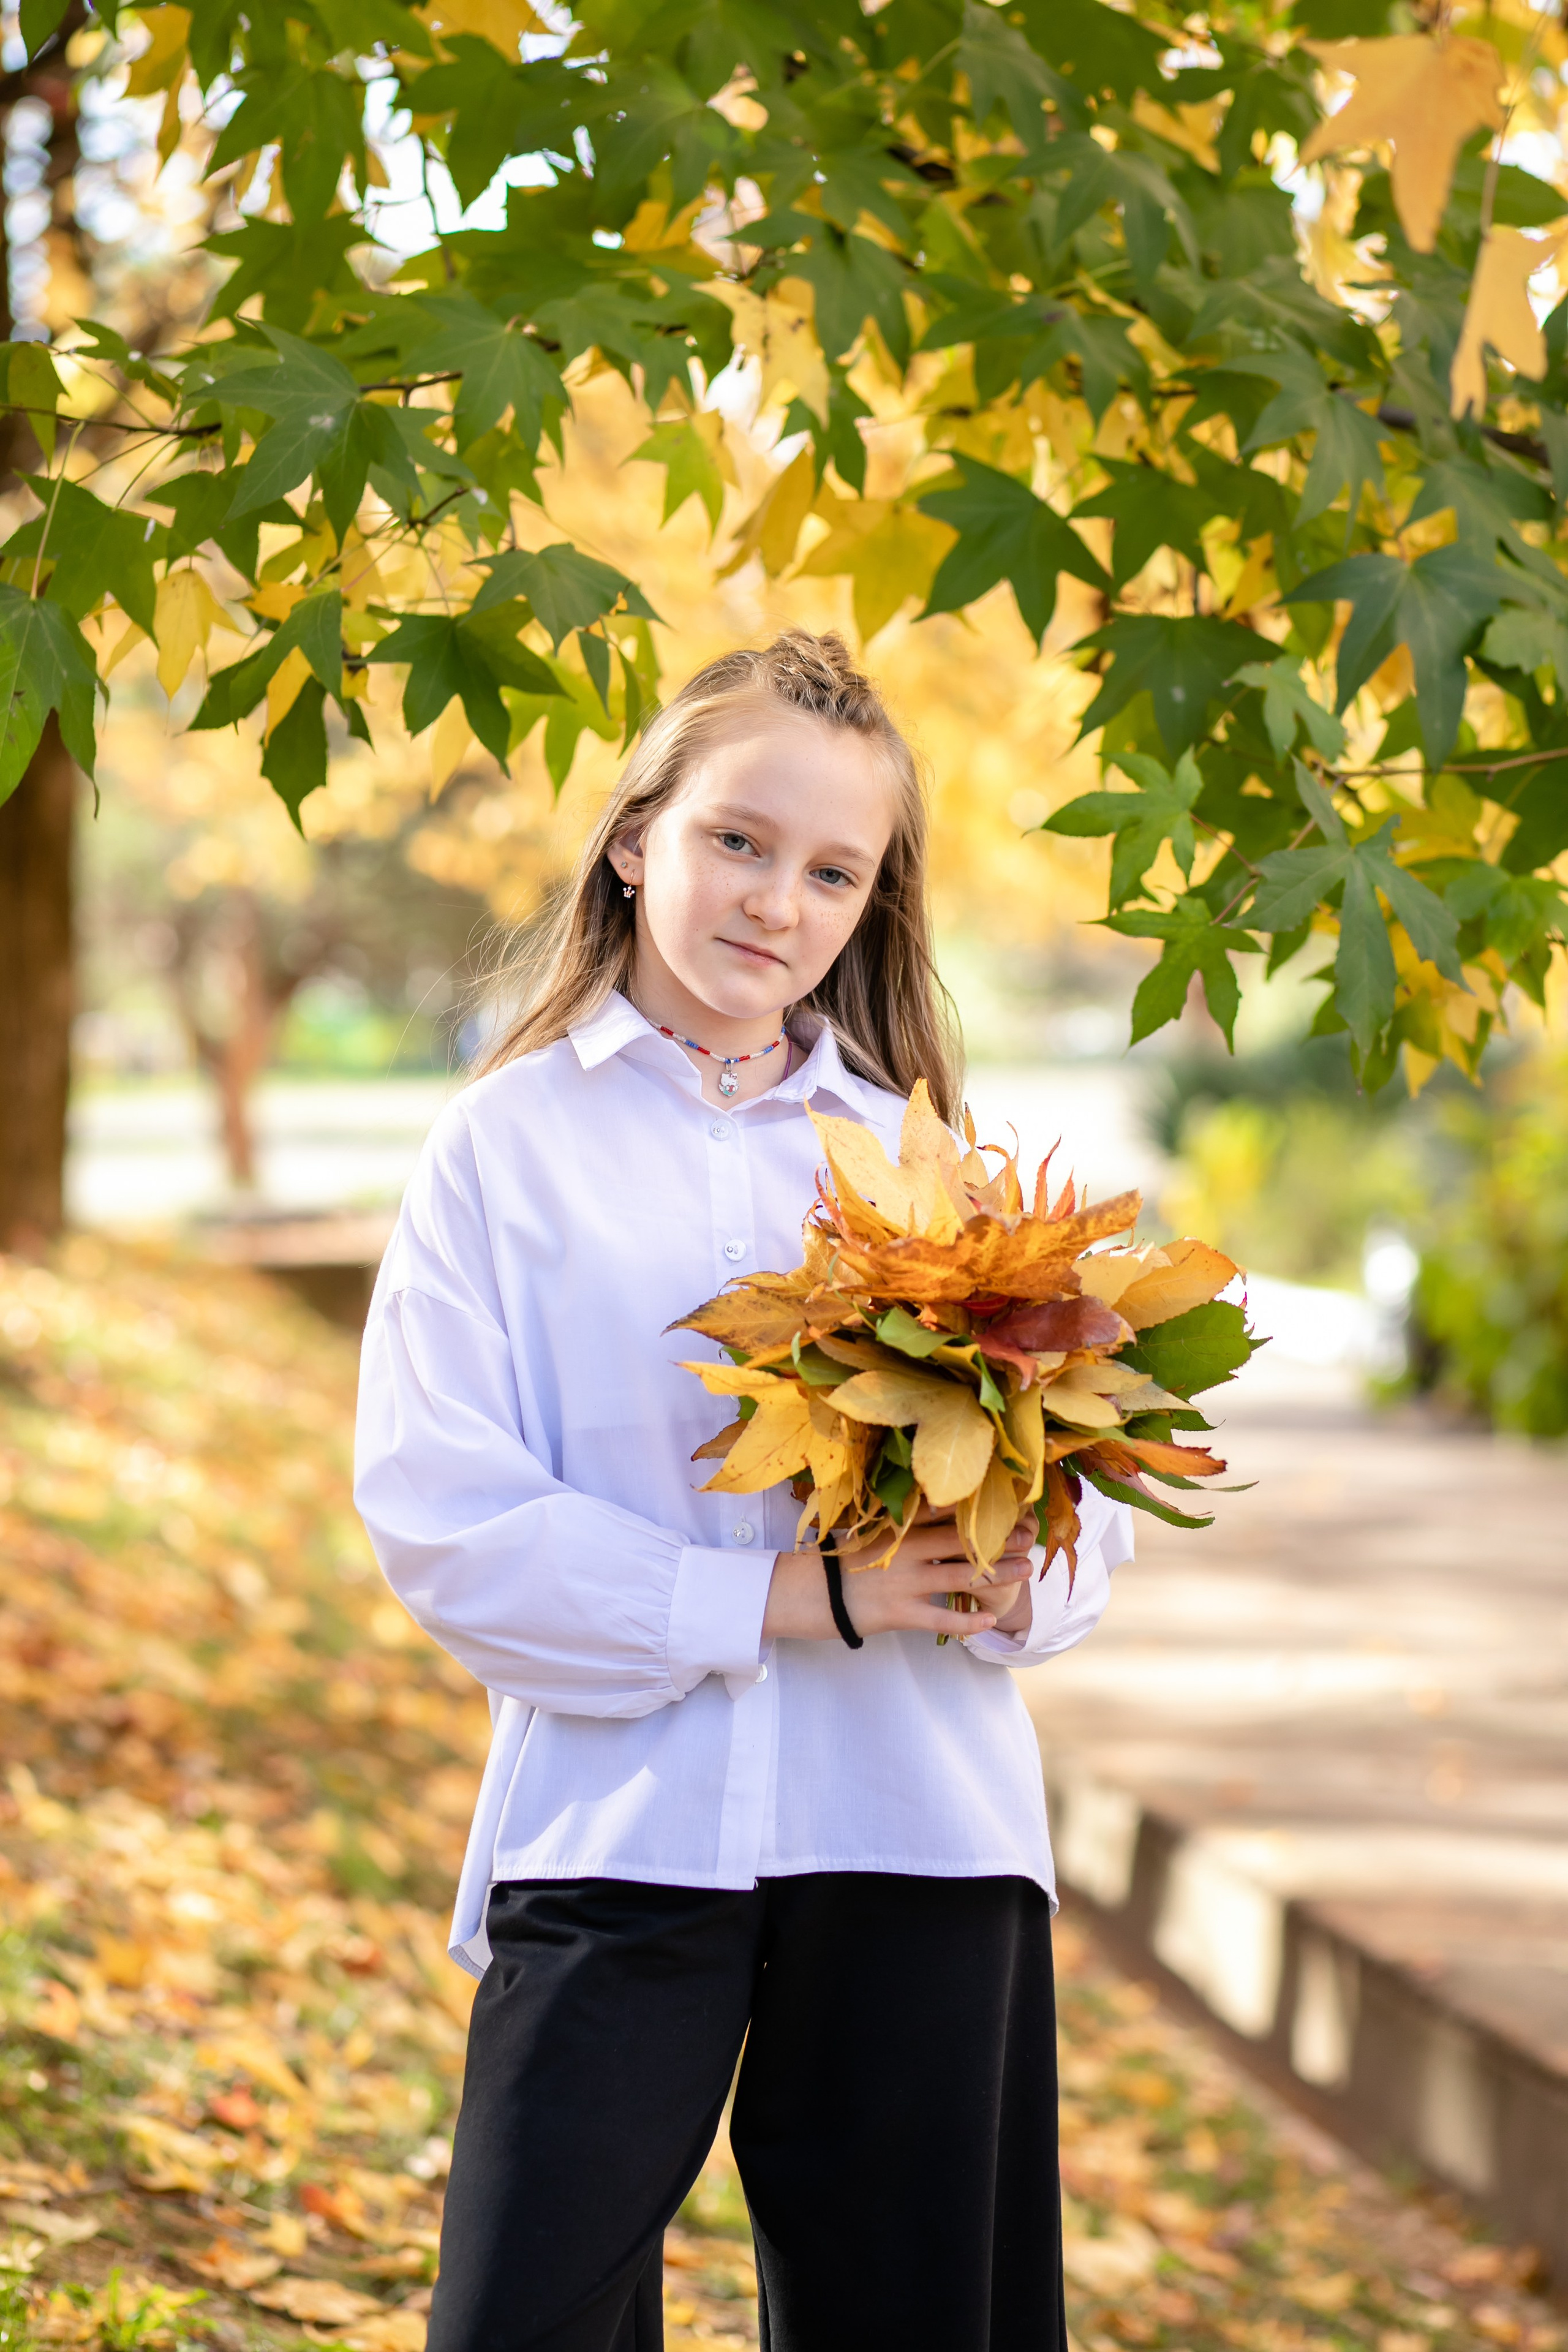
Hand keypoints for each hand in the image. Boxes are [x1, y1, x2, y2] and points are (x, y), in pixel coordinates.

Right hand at [761, 1508, 1037, 1643]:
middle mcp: (906, 1551)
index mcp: (898, 1527)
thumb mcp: (868, 1531)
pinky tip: (991, 1620)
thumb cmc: (838, 1562)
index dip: (978, 1509)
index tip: (1008, 1502)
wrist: (807, 1594)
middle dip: (999, 1538)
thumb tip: (930, 1502)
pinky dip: (968, 1620)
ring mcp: (905, 1582)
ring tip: (1025, 1570)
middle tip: (1030, 1535)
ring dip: (998, 1573)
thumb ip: (899, 1520)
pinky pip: (942, 1617)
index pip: (945, 1513)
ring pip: (961, 1575)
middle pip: (962, 1541)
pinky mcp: (900, 1613)